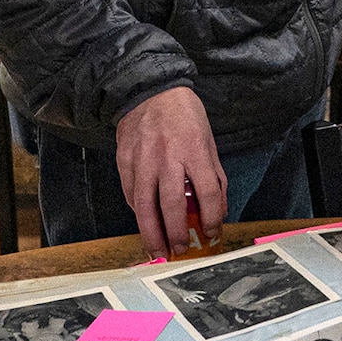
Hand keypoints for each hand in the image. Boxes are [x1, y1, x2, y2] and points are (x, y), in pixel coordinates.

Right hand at [116, 86, 226, 259]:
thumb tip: (217, 209)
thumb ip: (214, 176)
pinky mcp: (124, 160)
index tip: (212, 232)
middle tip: (180, 250)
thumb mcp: (208, 141)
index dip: (211, 218)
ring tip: (157, 250)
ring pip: (145, 205)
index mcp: (194, 150)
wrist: (150, 90)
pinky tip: (145, 223)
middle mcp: (167, 156)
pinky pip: (130, 193)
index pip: (206, 192)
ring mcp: (142, 159)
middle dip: (177, 233)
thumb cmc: (184, 115)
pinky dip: (138, 212)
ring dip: (151, 233)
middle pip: (172, 205)